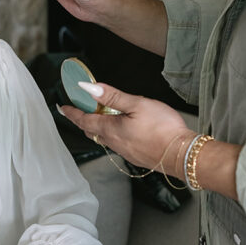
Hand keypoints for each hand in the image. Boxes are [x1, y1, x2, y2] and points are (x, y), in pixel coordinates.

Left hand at [60, 80, 193, 174]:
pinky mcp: (136, 156)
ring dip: (97, 127)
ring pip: (103, 138)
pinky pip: (117, 144)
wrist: (181, 154)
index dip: (72, 112)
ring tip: (99, 116)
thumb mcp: (137, 104)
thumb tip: (88, 88)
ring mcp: (125, 151)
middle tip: (78, 109)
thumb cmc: (163, 129)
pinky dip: (112, 134)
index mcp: (110, 129)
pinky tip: (121, 129)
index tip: (63, 107)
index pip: (83, 120)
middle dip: (82, 120)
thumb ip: (112, 96)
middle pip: (91, 131)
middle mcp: (114, 143)